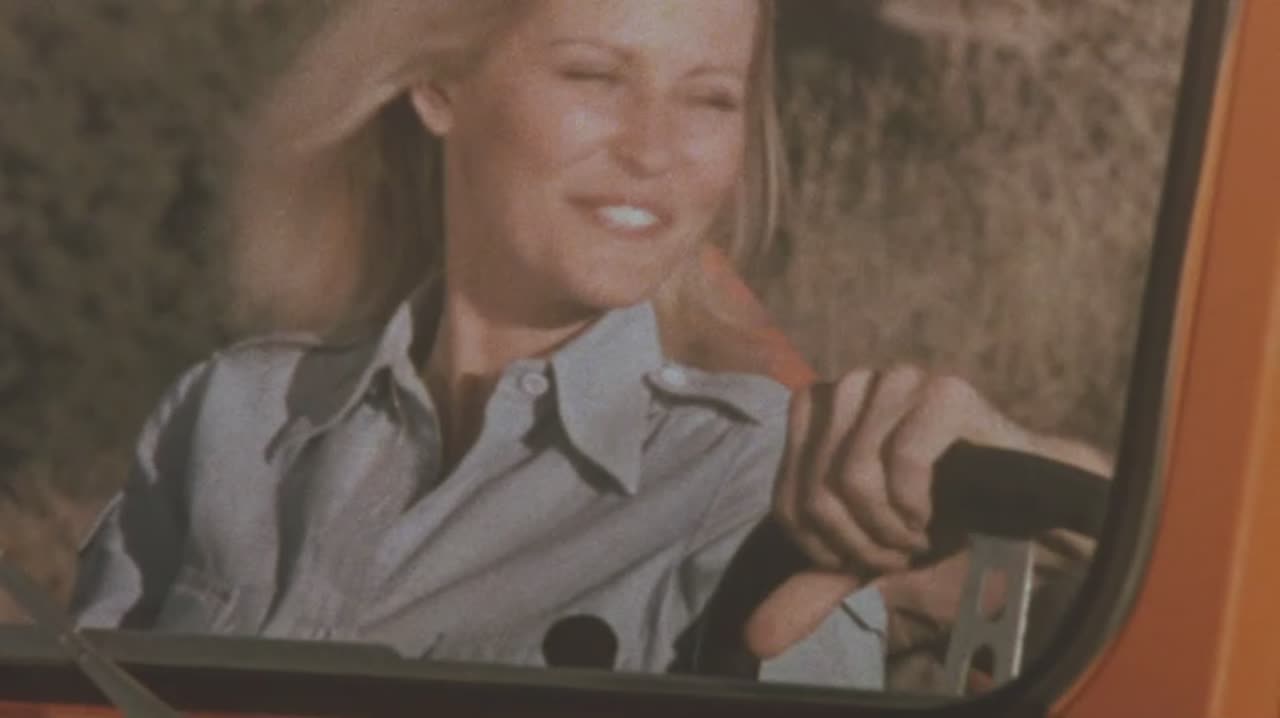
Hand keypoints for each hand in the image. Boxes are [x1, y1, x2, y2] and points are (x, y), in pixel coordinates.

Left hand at [746, 366, 1038, 657]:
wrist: (1024, 499)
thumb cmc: (939, 513)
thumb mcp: (867, 550)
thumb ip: (813, 584)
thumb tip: (757, 638)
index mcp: (819, 408)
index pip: (787, 499)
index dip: (824, 548)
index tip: (865, 559)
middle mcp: (852, 384)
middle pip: (817, 491)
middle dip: (858, 543)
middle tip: (897, 552)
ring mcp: (896, 380)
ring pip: (852, 476)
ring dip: (887, 528)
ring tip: (916, 535)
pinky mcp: (942, 391)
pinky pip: (901, 460)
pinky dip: (915, 505)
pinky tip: (934, 514)